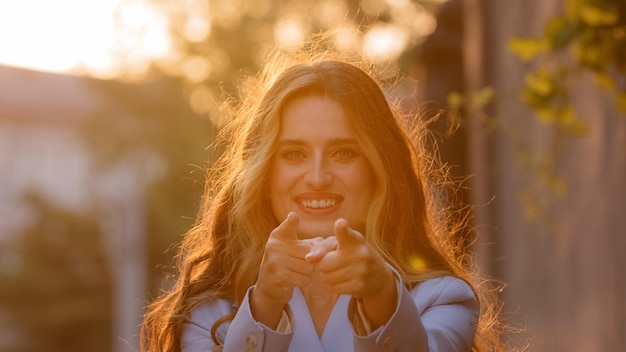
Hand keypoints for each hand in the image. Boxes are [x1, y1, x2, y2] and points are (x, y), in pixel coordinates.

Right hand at [251, 212, 315, 326]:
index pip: (287, 226)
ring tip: (296, 271)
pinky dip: (303, 281)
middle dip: (311, 261)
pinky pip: (303, 279)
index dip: (291, 222)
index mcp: (279, 235)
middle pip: (309, 252)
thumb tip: (334, 242)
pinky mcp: (278, 277)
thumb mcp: (298, 247)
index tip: (293, 216)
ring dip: (307, 273)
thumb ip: (315, 243)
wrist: (270, 284)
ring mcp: (275, 261)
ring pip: (308, 267)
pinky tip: (294, 279)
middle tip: (299, 264)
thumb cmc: (289, 261)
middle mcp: (274, 245)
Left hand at [315, 218, 396, 326]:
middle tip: (334, 262)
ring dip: (328, 276)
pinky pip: (334, 288)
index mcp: (354, 239)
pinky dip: (335, 285)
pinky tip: (345, 280)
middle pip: (323, 263)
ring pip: (327, 277)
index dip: (341, 229)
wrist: (378, 275)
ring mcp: (361, 271)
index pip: (345, 234)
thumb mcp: (340, 244)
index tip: (340, 223)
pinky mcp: (360, 286)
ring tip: (340, 271)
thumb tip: (308, 258)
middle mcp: (360, 254)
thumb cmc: (352, 254)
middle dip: (324, 264)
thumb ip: (321, 246)